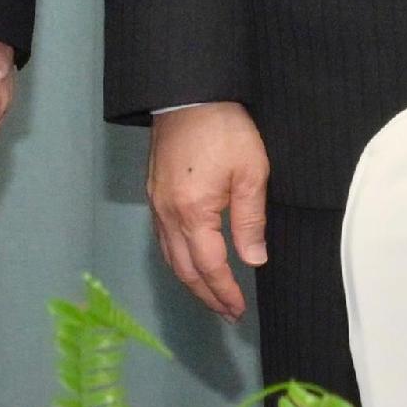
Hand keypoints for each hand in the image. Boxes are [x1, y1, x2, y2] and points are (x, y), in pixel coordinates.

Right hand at [146, 101, 270, 321]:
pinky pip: (162, 238)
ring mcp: (156, 204)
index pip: (209, 266)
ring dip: (190, 281)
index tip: (237, 310)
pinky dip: (177, 259)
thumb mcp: (250, 172)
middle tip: (227, 312)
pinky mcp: (153, 192)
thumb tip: (252, 260)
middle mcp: (168, 214)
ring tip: (211, 294)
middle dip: (206, 295)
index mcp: (193, 212)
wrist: (188, 94)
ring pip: (169, 256)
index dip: (224, 292)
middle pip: (183, 269)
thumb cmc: (224, 129)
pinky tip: (190, 261)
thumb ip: (250, 220)